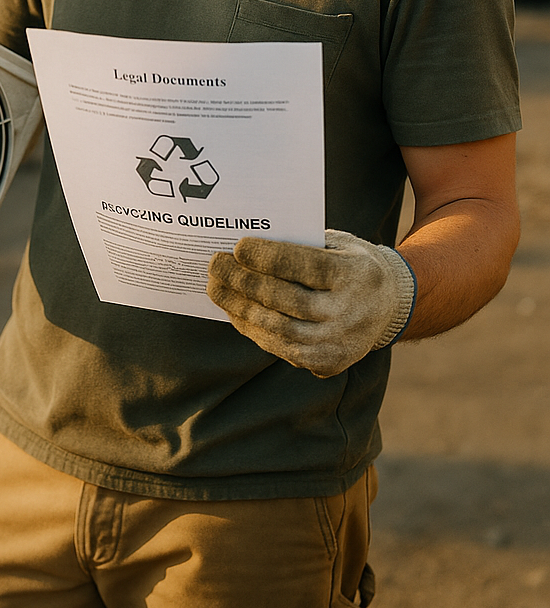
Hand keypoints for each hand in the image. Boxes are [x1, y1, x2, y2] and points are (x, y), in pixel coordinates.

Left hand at [207, 230, 416, 377]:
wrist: (390, 305)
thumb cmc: (351, 264)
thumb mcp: (338, 244)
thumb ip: (300, 246)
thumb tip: (245, 247)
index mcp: (356, 275)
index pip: (306, 266)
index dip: (268, 257)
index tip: (238, 247)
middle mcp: (351, 312)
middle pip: (288, 300)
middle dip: (246, 282)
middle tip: (216, 265)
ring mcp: (341, 343)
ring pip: (281, 330)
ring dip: (241, 308)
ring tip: (216, 289)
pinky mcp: (329, 363)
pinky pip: (283, 348)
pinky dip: (254, 330)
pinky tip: (235, 311)